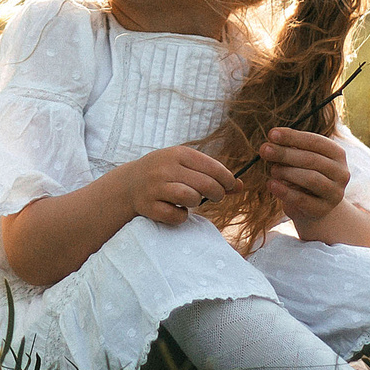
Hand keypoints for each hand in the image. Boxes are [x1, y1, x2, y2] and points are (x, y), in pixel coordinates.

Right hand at [119, 145, 235, 225]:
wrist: (129, 184)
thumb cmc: (165, 173)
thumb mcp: (185, 165)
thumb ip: (212, 174)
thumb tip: (240, 186)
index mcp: (178, 153)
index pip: (212, 167)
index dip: (227, 179)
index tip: (230, 186)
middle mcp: (165, 168)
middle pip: (205, 184)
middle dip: (217, 193)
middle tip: (216, 196)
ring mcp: (155, 187)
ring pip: (191, 198)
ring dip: (196, 202)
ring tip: (192, 200)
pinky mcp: (148, 206)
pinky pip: (176, 216)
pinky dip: (181, 216)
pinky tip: (177, 210)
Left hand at [261, 126, 349, 225]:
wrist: (312, 206)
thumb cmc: (303, 174)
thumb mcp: (298, 159)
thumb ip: (288, 148)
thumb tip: (271, 141)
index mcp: (337, 154)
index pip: (316, 141)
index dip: (293, 137)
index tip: (271, 134)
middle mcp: (341, 173)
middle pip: (312, 159)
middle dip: (285, 153)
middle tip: (264, 150)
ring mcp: (335, 193)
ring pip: (310, 179)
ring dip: (287, 172)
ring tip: (272, 170)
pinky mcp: (323, 210)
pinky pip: (302, 199)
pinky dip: (284, 191)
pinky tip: (271, 184)